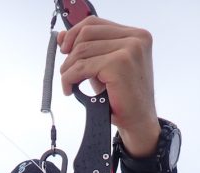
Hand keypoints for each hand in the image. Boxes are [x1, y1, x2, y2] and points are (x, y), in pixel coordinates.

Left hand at [57, 16, 160, 157]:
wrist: (138, 123)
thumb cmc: (123, 98)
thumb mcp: (103, 68)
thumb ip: (88, 50)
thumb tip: (62, 37)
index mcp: (136, 35)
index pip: (95, 23)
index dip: (74, 34)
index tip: (64, 49)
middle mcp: (136, 38)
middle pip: (87, 34)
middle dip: (70, 54)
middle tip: (66, 73)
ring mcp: (130, 49)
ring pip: (82, 50)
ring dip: (68, 69)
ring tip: (69, 84)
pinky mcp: (120, 63)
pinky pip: (82, 66)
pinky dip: (70, 78)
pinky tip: (70, 90)